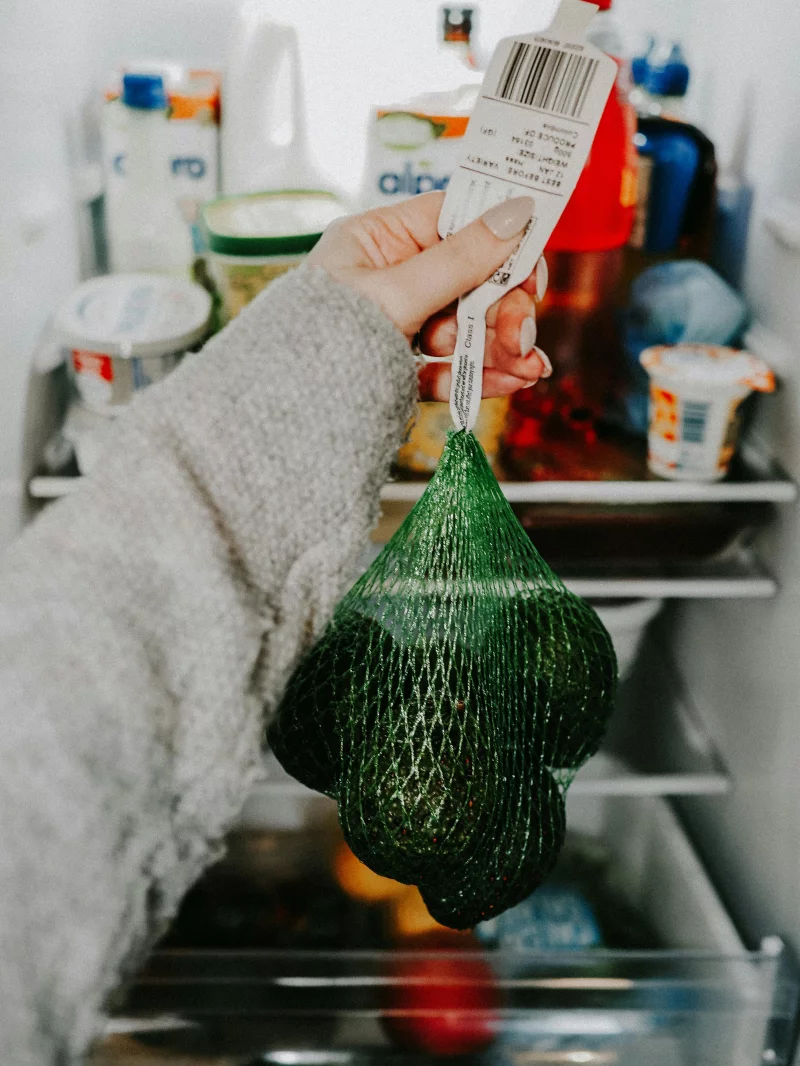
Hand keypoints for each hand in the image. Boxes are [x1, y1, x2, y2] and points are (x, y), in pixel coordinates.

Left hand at [308, 192, 550, 400]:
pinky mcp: (397, 369)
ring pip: (463, 328)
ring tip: (529, 371)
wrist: (284, 414)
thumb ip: (460, 259)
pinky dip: (478, 374)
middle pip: (468, 281)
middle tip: (524, 336)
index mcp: (376, 240)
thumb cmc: (318, 340)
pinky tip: (509, 383)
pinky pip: (446, 366)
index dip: (499, 239)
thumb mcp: (395, 293)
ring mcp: (395, 324)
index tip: (531, 265)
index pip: (453, 221)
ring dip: (501, 348)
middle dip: (503, 310)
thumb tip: (515, 213)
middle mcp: (388, 277)